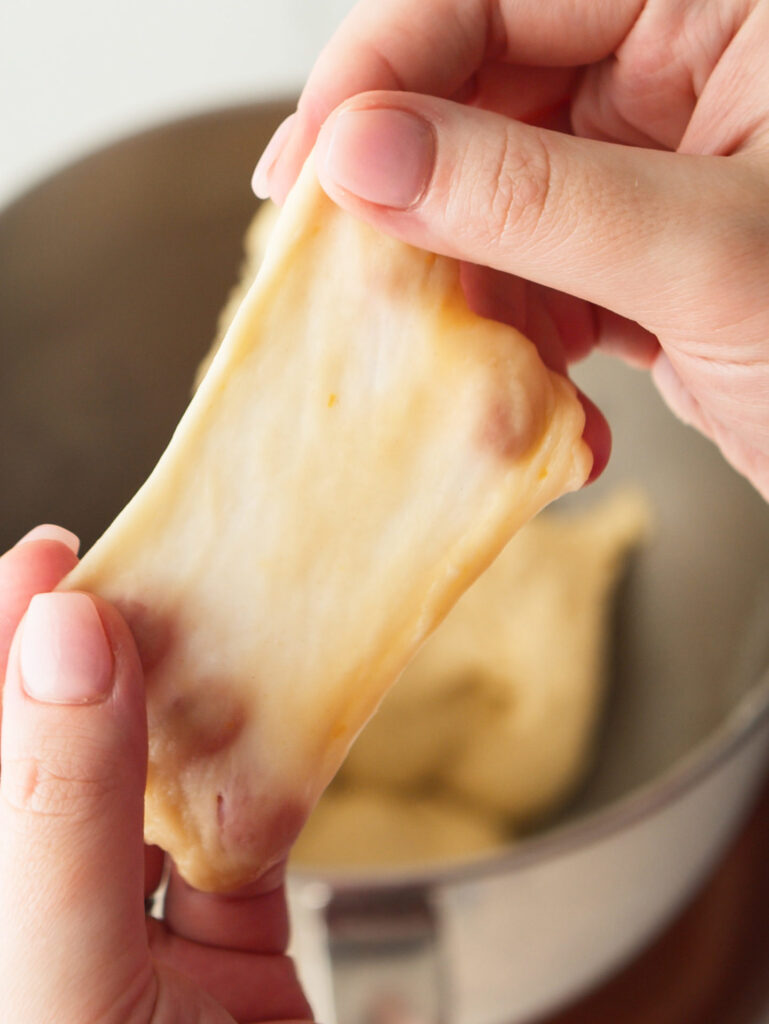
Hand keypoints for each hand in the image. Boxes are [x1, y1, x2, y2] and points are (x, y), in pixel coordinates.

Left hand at [0, 526, 312, 1023]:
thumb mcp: (70, 981)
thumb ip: (61, 811)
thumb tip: (67, 639)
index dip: (7, 637)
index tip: (52, 557)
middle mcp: (56, 905)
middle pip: (75, 747)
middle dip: (108, 653)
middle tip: (148, 569)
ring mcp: (143, 929)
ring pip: (165, 782)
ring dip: (201, 702)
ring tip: (220, 618)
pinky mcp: (232, 939)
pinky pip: (248, 830)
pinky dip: (275, 770)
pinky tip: (284, 714)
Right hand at [254, 0, 768, 497]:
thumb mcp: (704, 257)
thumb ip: (526, 197)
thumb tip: (362, 156)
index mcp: (720, 0)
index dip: (383, 67)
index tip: (314, 161)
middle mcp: (678, 61)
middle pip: (476, 91)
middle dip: (409, 195)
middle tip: (346, 270)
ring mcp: (647, 159)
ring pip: (488, 193)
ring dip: (460, 287)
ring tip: (461, 358)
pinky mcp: (630, 247)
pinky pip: (527, 268)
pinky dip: (513, 338)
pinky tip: (541, 395)